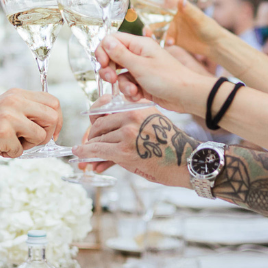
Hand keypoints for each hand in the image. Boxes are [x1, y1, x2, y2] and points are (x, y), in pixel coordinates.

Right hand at [0, 88, 60, 162]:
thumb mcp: (6, 111)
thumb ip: (28, 112)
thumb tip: (55, 124)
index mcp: (17, 94)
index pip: (53, 102)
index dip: (57, 119)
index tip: (53, 132)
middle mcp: (14, 101)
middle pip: (52, 117)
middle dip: (48, 134)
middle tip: (32, 142)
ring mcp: (8, 116)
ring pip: (41, 136)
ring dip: (28, 146)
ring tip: (11, 143)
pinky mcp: (3, 132)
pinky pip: (22, 150)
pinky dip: (12, 154)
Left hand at [73, 108, 195, 189]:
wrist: (188, 162)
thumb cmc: (171, 147)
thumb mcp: (151, 126)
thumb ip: (127, 126)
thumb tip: (104, 133)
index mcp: (139, 105)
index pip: (106, 105)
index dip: (96, 118)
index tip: (94, 127)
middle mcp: (132, 114)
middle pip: (99, 124)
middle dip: (92, 137)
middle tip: (90, 147)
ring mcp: (128, 131)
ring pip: (97, 139)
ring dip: (90, 149)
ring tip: (87, 158)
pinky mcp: (124, 150)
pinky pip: (97, 150)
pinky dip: (85, 153)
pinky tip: (79, 155)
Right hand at [95, 33, 212, 114]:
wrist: (187, 96)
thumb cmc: (168, 78)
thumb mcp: (140, 66)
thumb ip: (121, 54)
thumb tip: (106, 41)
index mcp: (139, 45)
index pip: (113, 40)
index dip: (103, 51)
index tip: (102, 64)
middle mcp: (139, 55)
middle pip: (113, 58)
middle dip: (109, 70)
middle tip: (111, 79)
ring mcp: (141, 69)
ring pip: (120, 75)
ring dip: (123, 85)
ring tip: (133, 91)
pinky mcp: (143, 84)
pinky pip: (128, 86)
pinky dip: (131, 93)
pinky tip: (139, 96)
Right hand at [132, 0, 226, 57]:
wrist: (214, 45)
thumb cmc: (209, 28)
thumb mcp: (199, 18)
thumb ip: (190, 10)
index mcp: (177, 5)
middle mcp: (172, 14)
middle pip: (152, 9)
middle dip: (142, 11)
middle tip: (133, 14)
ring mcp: (171, 26)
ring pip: (154, 26)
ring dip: (149, 29)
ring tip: (149, 35)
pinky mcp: (172, 37)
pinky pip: (161, 38)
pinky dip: (162, 40)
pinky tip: (169, 43)